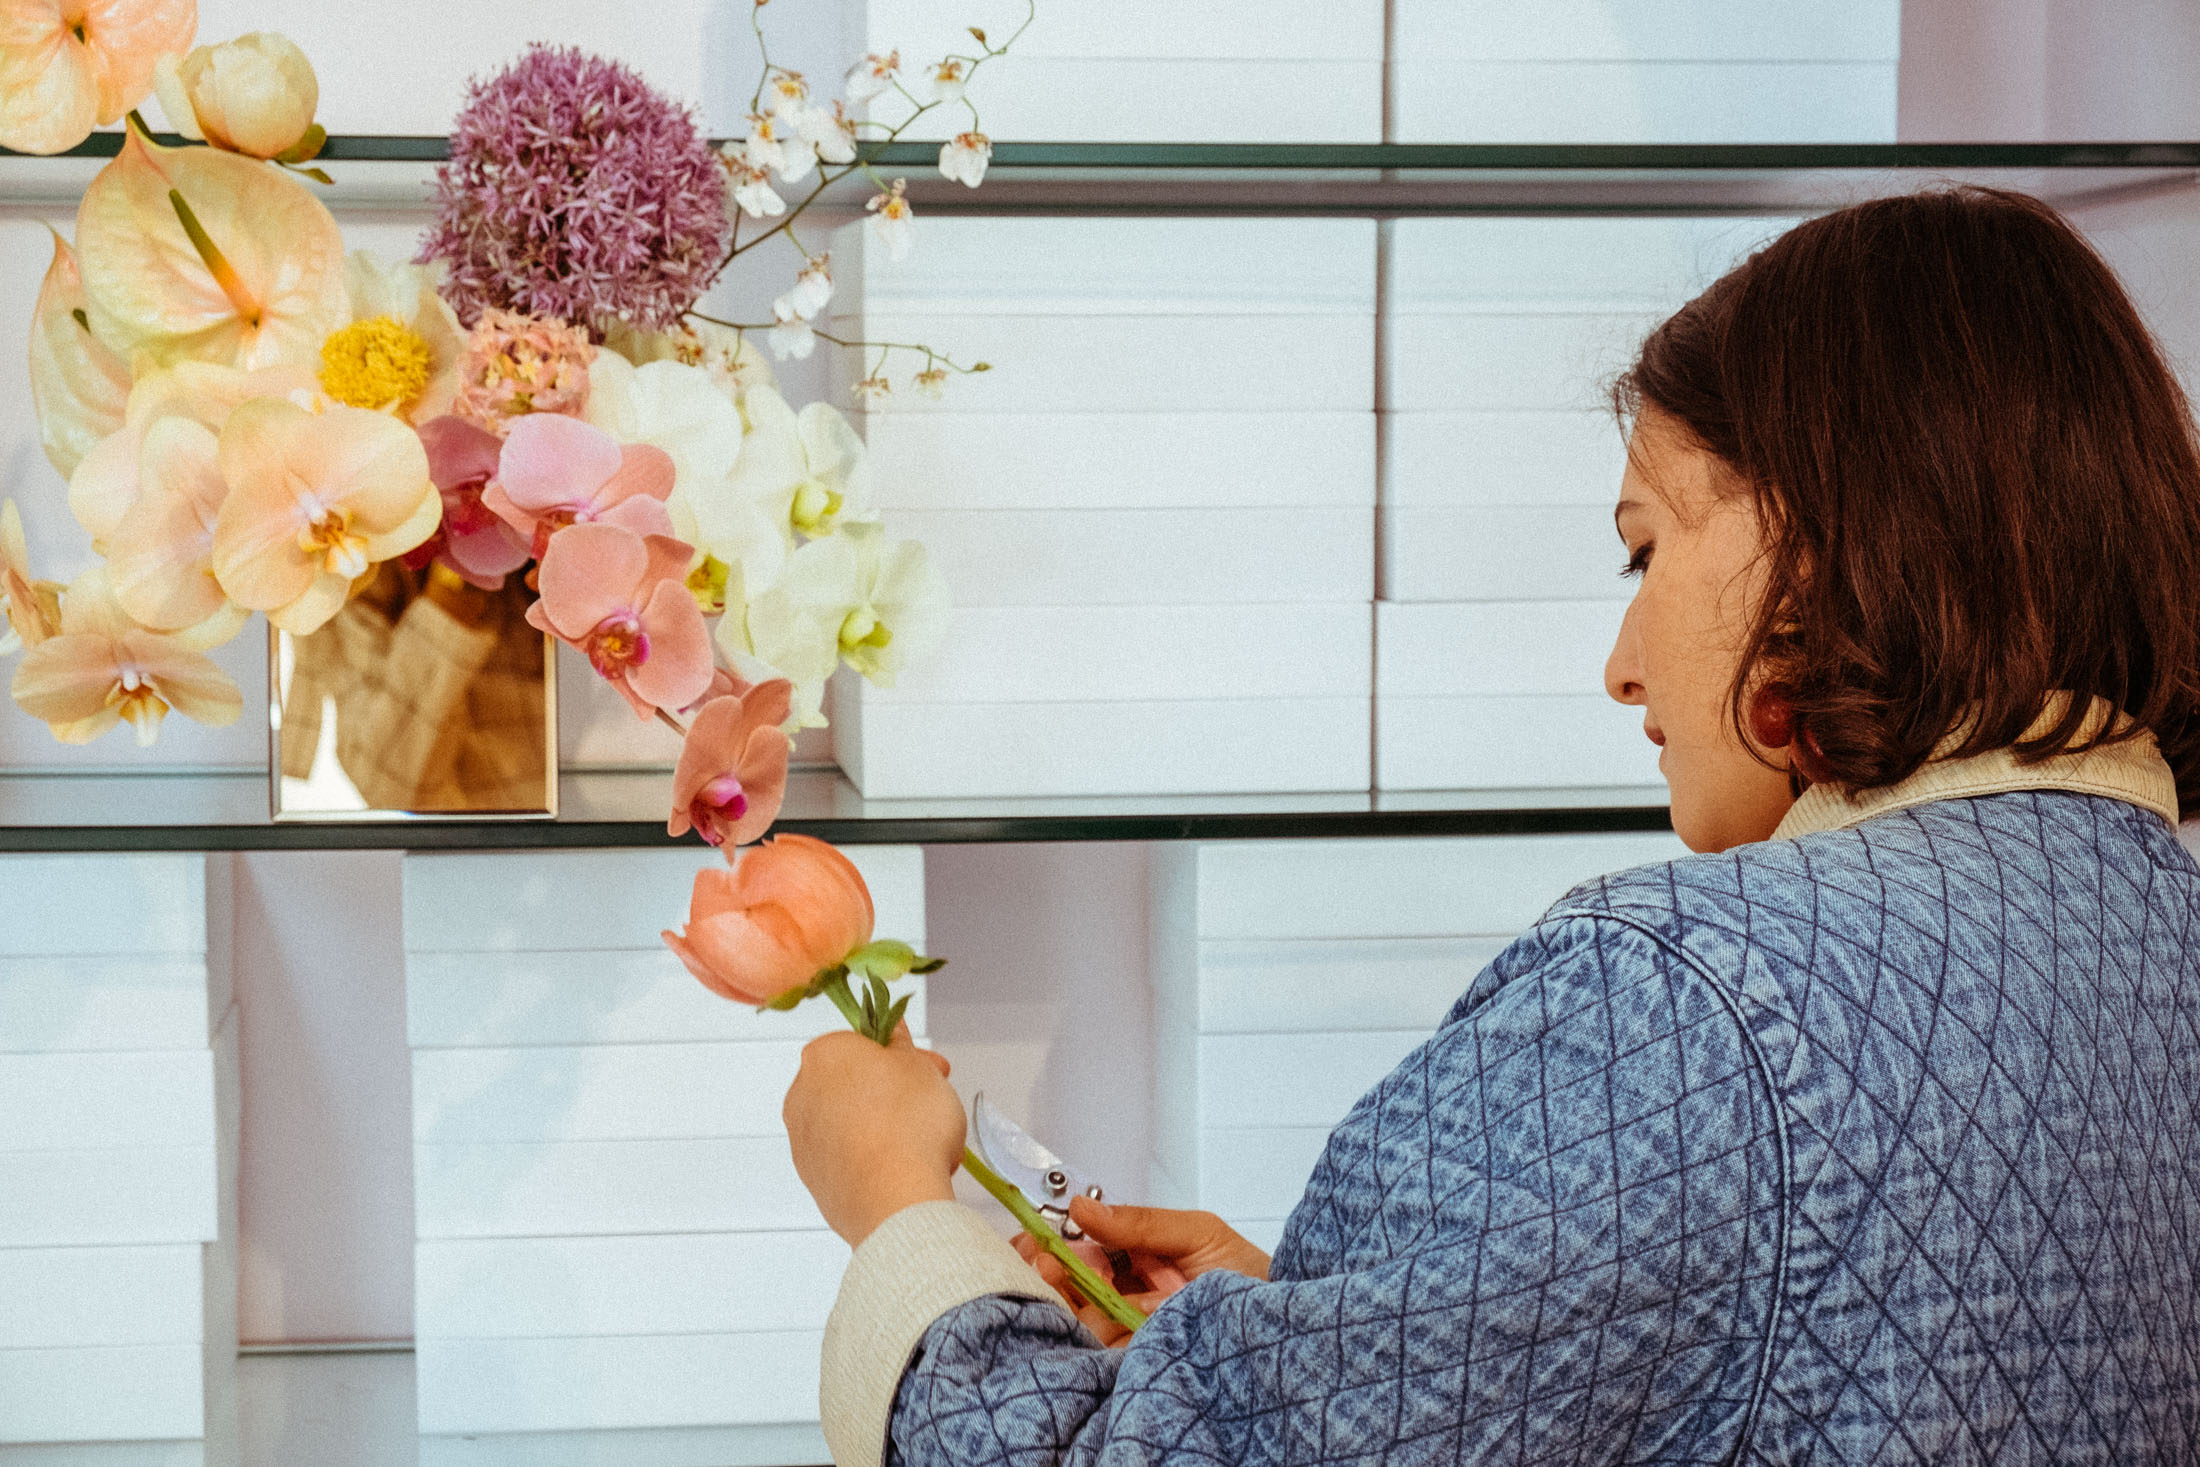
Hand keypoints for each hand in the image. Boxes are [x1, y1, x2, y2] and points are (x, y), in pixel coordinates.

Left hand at [784, 1024, 963, 1245]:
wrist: (896, 1200)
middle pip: (854, 1082)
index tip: (926, 1066)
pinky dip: (873, 1157)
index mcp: (824, 1054)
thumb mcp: (919, 1065)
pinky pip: (849, 1157)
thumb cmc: (909, 1126)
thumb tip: (889, 1031)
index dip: (902, 1054)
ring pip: (852, 1121)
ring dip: (884, 1124)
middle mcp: (803, 1095)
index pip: (864, 1042)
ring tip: (923, 1138)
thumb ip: (900, 1043)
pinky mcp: (815, 1179)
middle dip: (893, 1089)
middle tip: (931, 1099)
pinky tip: (903, 1165)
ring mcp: (805, 1141)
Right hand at [1014, 1196, 1271, 1345]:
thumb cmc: (1260, 1282)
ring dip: (1064, 1302)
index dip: (1055, 1244)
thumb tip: (1082, 1207)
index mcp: (1143, 1261)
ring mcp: (1133, 1336)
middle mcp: (1131, 1299)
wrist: (1289, 1336)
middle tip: (1042, 1263)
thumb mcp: (1201, 1234)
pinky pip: (1097, 1357)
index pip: (1085, 1250)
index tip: (1038, 1240)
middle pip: (1073, 1286)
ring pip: (1079, 1321)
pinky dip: (1082, 1340)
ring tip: (1062, 1285)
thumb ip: (1142, 1223)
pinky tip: (1080, 1323)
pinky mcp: (1138, 1367)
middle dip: (1051, 1271)